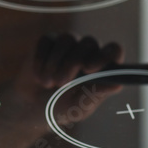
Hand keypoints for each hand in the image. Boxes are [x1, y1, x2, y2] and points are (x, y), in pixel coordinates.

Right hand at [7, 33, 123, 124]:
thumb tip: (116, 85)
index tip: (90, 68)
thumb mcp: (80, 107)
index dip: (105, 55)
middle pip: (89, 43)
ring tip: (47, 84)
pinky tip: (38, 76)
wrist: (31, 107)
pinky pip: (46, 41)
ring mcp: (67, 43)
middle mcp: (87, 51)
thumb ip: (96, 94)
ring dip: (55, 63)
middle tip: (61, 83)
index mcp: (101, 66)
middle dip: (73, 63)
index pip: (113, 50)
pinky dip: (41, 60)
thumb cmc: (61, 108)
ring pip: (67, 40)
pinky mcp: (47, 40)